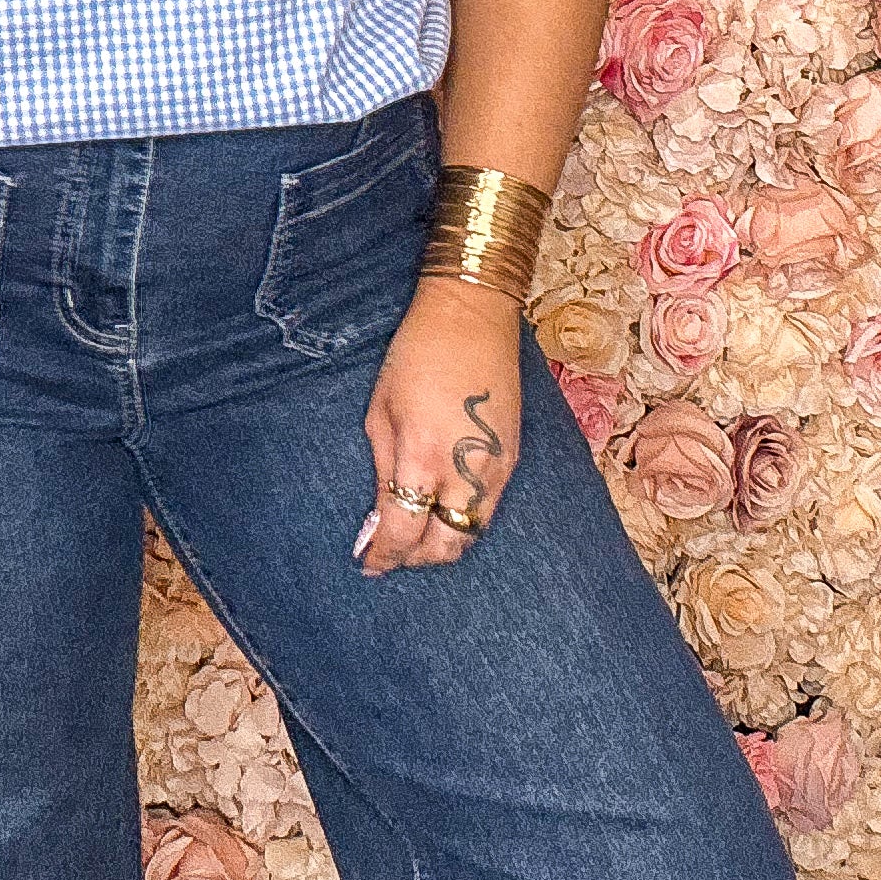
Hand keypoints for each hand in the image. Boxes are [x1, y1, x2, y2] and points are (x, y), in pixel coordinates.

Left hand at [357, 276, 520, 575]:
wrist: (473, 316)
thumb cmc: (414, 356)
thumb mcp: (380, 413)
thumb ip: (381, 475)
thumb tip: (376, 526)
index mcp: (423, 458)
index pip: (404, 533)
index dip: (383, 556)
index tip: (367, 563)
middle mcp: (465, 472)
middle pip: (446, 548)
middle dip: (414, 559)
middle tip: (390, 552)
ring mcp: (497, 469)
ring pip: (472, 535)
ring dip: (441, 544)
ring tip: (413, 532)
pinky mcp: (513, 459)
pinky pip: (489, 511)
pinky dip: (463, 521)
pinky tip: (441, 509)